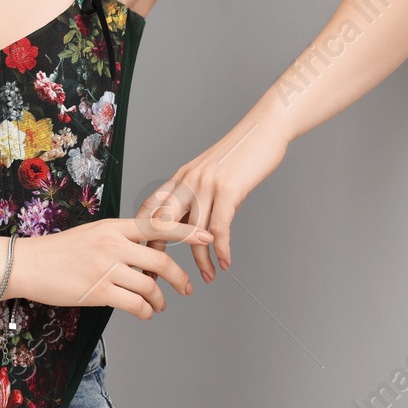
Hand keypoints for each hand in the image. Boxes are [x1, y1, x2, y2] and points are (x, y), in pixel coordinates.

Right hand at [11, 218, 212, 320]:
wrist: (28, 264)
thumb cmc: (59, 251)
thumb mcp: (92, 234)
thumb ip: (119, 239)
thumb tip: (146, 253)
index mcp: (113, 227)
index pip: (158, 225)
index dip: (187, 230)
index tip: (206, 235)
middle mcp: (113, 244)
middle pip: (161, 260)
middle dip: (180, 277)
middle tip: (187, 287)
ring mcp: (106, 268)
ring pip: (149, 286)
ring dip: (160, 299)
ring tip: (160, 305)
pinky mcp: (98, 291)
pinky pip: (135, 304)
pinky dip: (145, 311)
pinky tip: (144, 312)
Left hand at [136, 122, 289, 283]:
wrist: (263, 130)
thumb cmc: (240, 154)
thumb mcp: (211, 173)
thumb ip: (200, 196)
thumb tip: (195, 225)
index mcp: (181, 177)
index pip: (151, 208)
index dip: (144, 235)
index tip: (143, 256)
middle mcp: (188, 181)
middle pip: (163, 222)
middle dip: (158, 252)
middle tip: (159, 277)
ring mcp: (206, 185)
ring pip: (193, 231)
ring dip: (200, 260)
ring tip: (206, 276)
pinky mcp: (227, 190)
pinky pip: (219, 228)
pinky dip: (222, 250)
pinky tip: (224, 262)